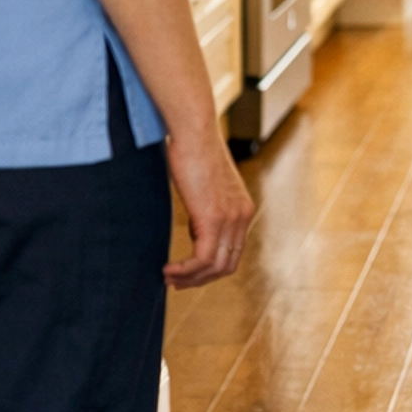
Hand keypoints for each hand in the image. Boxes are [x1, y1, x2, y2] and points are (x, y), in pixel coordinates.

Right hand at [164, 130, 254, 287]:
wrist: (194, 130)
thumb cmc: (193, 148)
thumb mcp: (205, 182)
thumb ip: (206, 202)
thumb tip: (195, 218)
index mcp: (243, 208)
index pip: (233, 252)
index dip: (210, 268)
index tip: (188, 272)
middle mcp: (242, 216)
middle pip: (227, 265)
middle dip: (201, 279)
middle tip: (177, 281)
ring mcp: (230, 219)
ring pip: (216, 267)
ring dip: (191, 278)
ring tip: (169, 278)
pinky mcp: (213, 219)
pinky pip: (203, 259)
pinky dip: (186, 270)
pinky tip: (169, 269)